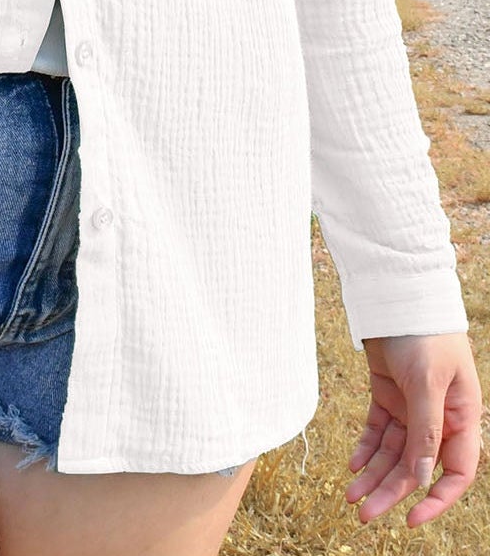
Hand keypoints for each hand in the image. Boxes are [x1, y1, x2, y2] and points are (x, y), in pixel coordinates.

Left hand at [346, 332, 481, 527]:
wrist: (397, 292)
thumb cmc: (423, 333)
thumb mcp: (426, 381)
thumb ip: (426, 429)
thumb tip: (422, 478)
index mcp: (461, 417)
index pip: (457, 471)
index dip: (437, 498)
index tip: (412, 519)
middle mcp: (438, 417)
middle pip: (415, 466)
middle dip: (390, 491)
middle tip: (362, 513)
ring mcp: (411, 406)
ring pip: (394, 452)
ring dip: (373, 474)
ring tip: (350, 494)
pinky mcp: (387, 393)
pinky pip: (377, 430)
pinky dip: (365, 447)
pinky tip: (352, 465)